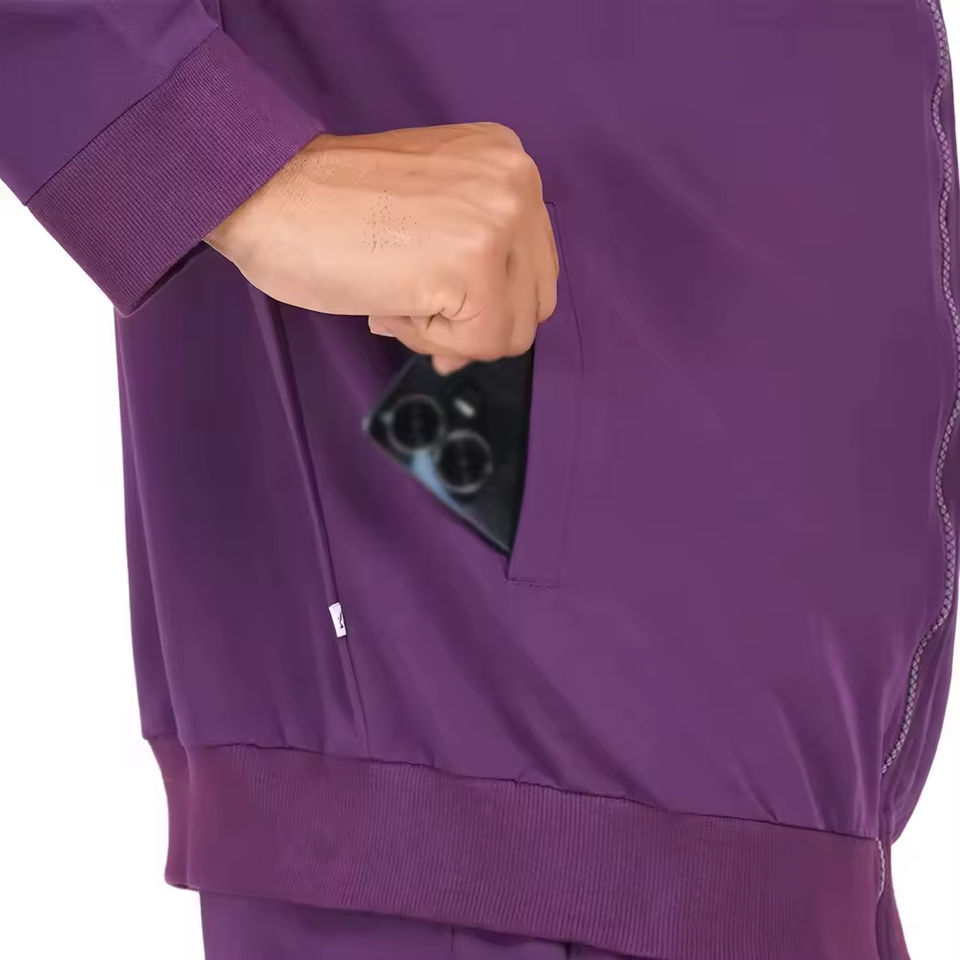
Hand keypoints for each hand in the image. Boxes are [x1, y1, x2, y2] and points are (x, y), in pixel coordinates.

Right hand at [206, 123, 558, 373]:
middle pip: (533, 304)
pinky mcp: (476, 263)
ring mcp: (501, 220)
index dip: (484, 304)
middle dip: (472, 325)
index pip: (533, 267)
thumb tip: (490, 328)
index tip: (432, 303)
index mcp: (505, 162)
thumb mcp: (430, 207)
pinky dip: (431, 341)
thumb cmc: (324, 204)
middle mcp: (516, 182)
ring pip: (509, 331)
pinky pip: (479, 343)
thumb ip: (474, 255)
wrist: (264, 192)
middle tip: (410, 308)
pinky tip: (388, 302)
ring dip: (448, 334)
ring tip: (394, 296)